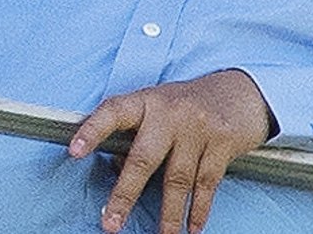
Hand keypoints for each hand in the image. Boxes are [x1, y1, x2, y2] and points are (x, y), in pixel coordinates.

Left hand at [69, 70, 271, 233]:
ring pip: (177, 179)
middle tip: (110, 223)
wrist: (239, 92)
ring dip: (168, 215)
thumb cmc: (189, 103)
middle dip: (125, 194)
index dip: (93, 130)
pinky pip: (206, 184)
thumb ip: (138, 134)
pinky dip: (198, 210)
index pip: (115, 111)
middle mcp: (171, 112)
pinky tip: (191, 228)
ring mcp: (198, 127)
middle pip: (144, 157)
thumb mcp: (159, 108)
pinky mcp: (222, 143)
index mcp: (148, 101)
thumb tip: (117, 170)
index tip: (74, 150)